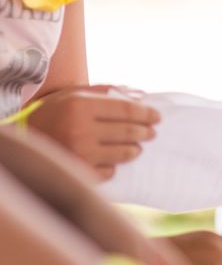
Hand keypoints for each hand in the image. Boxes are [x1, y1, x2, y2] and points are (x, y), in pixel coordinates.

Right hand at [27, 86, 159, 180]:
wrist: (21, 142)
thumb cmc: (52, 114)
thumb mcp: (72, 95)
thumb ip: (104, 92)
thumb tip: (139, 95)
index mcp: (80, 106)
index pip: (126, 110)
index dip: (146, 114)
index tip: (157, 117)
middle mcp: (81, 129)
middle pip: (129, 131)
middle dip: (145, 132)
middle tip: (151, 133)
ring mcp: (80, 153)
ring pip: (123, 153)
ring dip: (134, 149)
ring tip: (136, 147)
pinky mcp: (79, 172)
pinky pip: (110, 171)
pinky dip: (114, 166)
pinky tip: (112, 160)